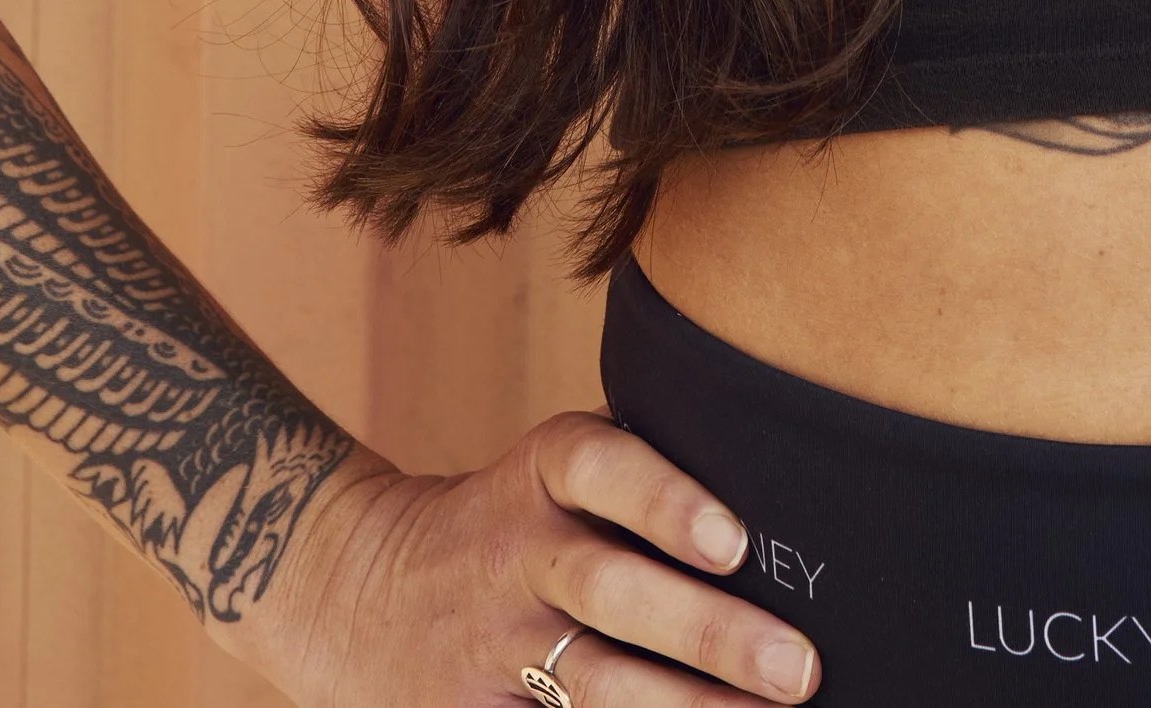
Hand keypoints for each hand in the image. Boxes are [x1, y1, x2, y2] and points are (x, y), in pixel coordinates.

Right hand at [248, 415, 822, 705]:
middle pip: (611, 590)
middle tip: (799, 668)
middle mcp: (517, 553)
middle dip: (708, 633)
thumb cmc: (507, 519)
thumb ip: (635, 475)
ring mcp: (494, 642)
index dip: (666, 500)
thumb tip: (775, 504)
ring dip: (684, 707)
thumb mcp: (549, 470)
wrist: (351, 586)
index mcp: (539, 474)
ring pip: (594, 682)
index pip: (602, 467)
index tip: (735, 541)